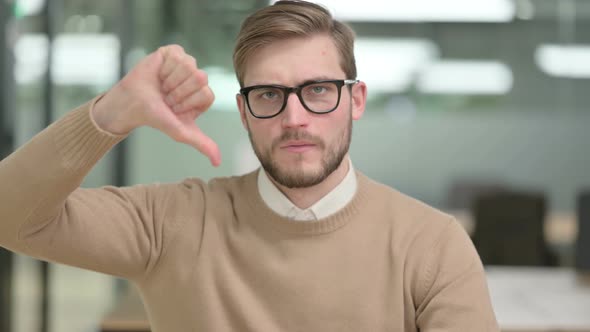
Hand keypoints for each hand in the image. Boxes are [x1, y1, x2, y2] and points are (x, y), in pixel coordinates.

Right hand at [92, 45, 220, 166]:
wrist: (132, 104)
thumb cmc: (157, 118)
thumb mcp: (181, 132)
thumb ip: (202, 144)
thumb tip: (218, 163)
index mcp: (203, 96)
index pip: (206, 93)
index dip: (187, 102)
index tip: (174, 108)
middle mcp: (198, 79)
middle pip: (200, 78)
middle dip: (179, 91)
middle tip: (167, 97)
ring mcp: (187, 64)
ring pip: (189, 66)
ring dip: (170, 80)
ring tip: (162, 86)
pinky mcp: (174, 52)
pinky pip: (178, 56)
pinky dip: (165, 68)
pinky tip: (159, 74)